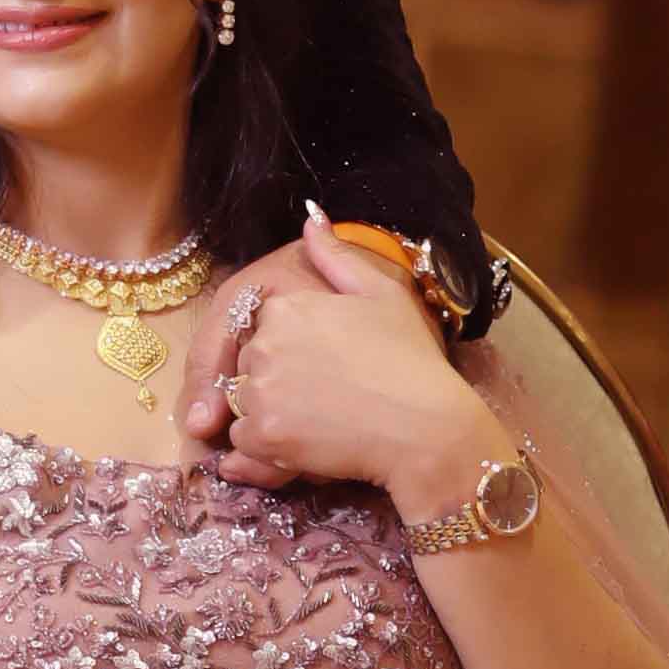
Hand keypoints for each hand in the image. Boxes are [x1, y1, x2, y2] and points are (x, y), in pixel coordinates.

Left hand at [203, 210, 476, 509]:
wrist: (425, 427)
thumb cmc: (410, 361)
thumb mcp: (381, 293)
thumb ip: (336, 256)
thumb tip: (310, 219)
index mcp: (286, 306)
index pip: (262, 329)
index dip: (293, 352)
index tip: (327, 367)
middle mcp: (265, 343)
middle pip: (249, 367)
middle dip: (277, 383)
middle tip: (327, 397)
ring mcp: (261, 389)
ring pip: (243, 406)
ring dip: (272, 416)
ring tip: (321, 420)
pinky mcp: (264, 434)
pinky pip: (244, 444)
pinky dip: (269, 449)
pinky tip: (310, 442)